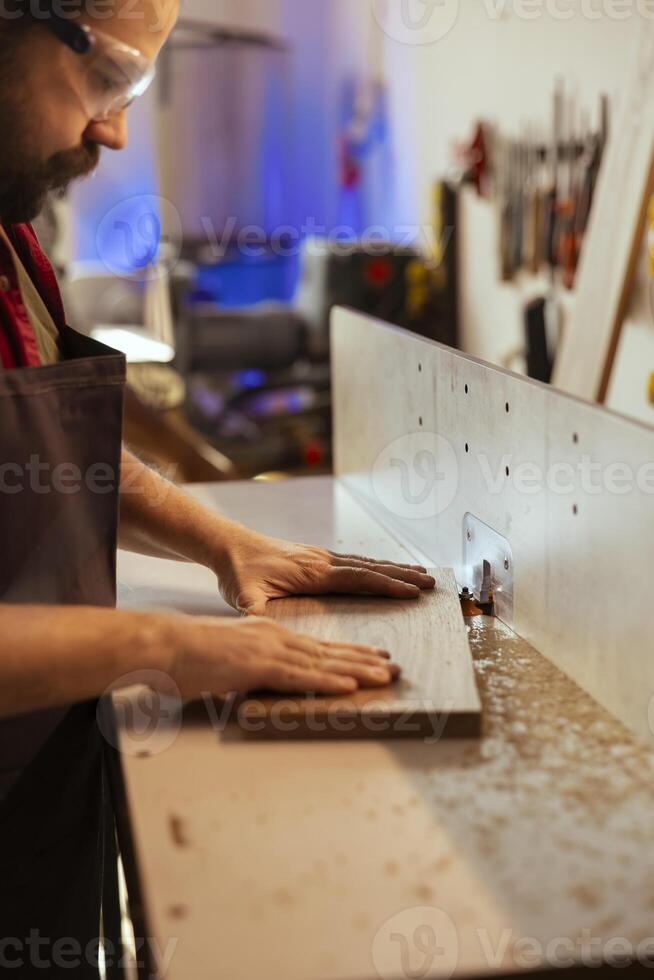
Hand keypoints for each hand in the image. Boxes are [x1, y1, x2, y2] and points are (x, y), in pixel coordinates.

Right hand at [157, 614, 400, 697]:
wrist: (163, 645)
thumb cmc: (185, 658)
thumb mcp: (224, 665)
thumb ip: (243, 674)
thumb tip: (250, 689)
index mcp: (267, 635)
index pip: (316, 646)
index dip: (347, 653)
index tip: (372, 658)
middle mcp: (274, 638)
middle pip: (328, 651)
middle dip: (363, 661)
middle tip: (392, 668)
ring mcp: (268, 650)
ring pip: (323, 662)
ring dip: (357, 670)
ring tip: (386, 676)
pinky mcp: (258, 665)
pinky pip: (301, 676)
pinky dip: (328, 681)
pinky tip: (351, 686)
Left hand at [211, 528, 434, 615]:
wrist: (230, 545)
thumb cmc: (237, 572)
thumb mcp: (243, 597)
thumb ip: (258, 612)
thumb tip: (267, 628)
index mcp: (312, 572)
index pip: (357, 578)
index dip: (386, 585)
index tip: (411, 592)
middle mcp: (322, 561)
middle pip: (370, 567)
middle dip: (402, 576)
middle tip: (431, 584)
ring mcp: (322, 557)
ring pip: (366, 563)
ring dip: (395, 569)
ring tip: (422, 575)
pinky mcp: (318, 558)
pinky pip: (355, 562)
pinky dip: (377, 566)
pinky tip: (388, 569)